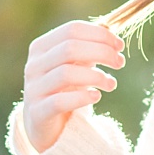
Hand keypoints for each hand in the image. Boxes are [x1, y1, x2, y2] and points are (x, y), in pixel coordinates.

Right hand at [20, 19, 125, 153]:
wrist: (44, 125)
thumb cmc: (64, 89)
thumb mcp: (75, 65)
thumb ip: (89, 48)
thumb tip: (112, 34)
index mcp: (41, 47)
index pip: (72, 30)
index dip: (99, 35)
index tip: (119, 45)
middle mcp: (34, 65)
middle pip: (70, 48)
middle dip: (101, 52)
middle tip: (120, 63)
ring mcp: (33, 89)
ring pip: (66, 73)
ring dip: (96, 76)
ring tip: (112, 84)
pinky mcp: (38, 112)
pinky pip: (60, 101)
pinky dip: (83, 97)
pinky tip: (97, 96)